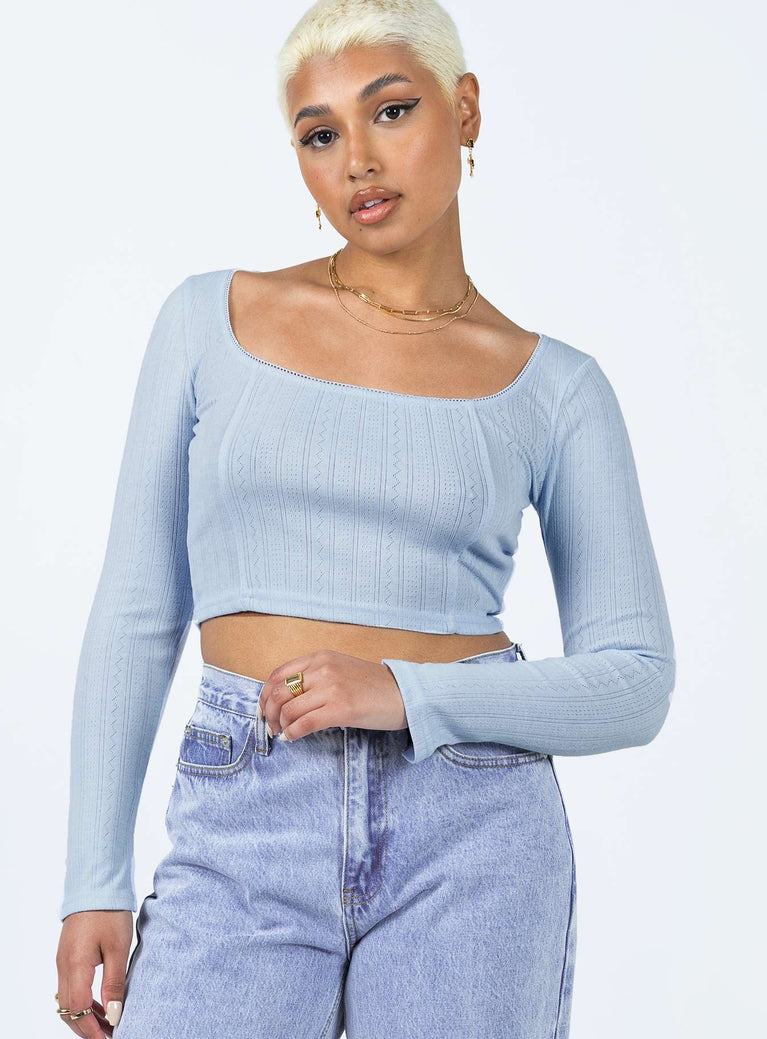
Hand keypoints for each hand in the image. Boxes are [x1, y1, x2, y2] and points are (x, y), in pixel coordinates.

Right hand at [56, 909, 132, 1036]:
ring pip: (68, 1002)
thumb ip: (115, 982)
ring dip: (84, 1017)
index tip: (110, 1038)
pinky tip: (99, 1005)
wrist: (95, 884)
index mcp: (75, 965)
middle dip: (87, 1028)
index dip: (93, 1029)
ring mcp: (62, 962)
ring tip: (107, 1025)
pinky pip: (70, 988)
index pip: (80, 1010)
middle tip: (109, 1036)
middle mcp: (63, 967)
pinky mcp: (66, 956)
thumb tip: (114, 1014)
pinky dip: (82, 1002)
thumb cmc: (109, 912)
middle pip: (69, 1011)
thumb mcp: (118, 947)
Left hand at [258, 649, 406, 741]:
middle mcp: (323, 669)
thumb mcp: (339, 668)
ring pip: (289, 710)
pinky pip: (305, 724)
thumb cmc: (372, 685)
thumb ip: (314, 676)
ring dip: (281, 726)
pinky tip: (293, 738)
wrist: (403, 694)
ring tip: (284, 733)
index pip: (278, 674)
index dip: (265, 695)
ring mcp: (331, 688)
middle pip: (278, 692)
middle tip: (271, 725)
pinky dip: (293, 734)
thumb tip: (285, 698)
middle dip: (268, 713)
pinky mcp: (340, 709)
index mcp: (320, 657)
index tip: (264, 709)